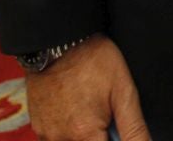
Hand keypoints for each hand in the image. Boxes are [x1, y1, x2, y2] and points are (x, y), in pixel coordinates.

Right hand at [24, 35, 149, 140]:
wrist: (59, 41)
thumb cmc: (94, 61)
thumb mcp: (124, 92)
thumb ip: (134, 128)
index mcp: (85, 134)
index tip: (115, 131)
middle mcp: (61, 139)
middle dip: (100, 138)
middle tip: (106, 116)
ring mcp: (46, 134)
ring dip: (85, 136)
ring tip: (92, 111)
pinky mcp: (38, 126)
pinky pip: (56, 140)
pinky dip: (69, 133)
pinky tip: (77, 112)